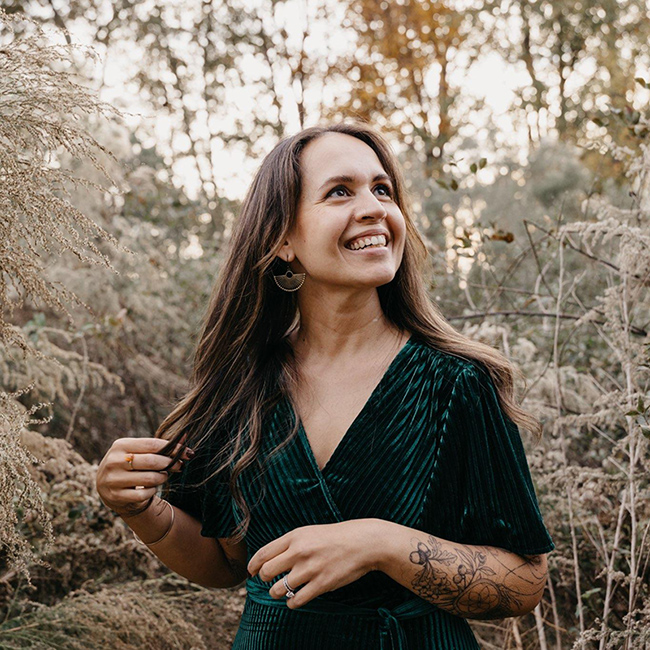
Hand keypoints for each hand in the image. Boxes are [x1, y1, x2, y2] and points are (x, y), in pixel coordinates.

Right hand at [95, 437, 190, 518]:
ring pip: (149, 479)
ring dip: (162, 477)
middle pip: (152, 461)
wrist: (108, 487)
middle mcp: (114, 461)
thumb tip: (186, 434)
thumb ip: (160, 446)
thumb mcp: (140, 451)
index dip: (173, 448)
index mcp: (121, 445)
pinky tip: (152, 487)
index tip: (187, 452)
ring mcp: (113, 479)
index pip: (152, 444)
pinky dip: (152, 491)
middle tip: (179, 466)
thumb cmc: (130, 465)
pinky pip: (143, 494)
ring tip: (164, 475)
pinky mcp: (115, 496)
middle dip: (170, 463)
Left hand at [247, 519, 382, 608]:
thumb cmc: (334, 537)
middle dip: (265, 579)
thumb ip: (289, 544)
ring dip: (277, 593)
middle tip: (271, 581)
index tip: (251, 572)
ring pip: (278, 590)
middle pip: (266, 572)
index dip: (253, 565)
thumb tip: (269, 560)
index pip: (263, 553)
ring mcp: (310, 569)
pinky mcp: (321, 584)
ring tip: (284, 591)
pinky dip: (292, 603)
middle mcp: (299, 552)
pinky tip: (297, 598)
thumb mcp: (309, 533)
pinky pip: (295, 601)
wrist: (362, 542)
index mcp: (294, 537)